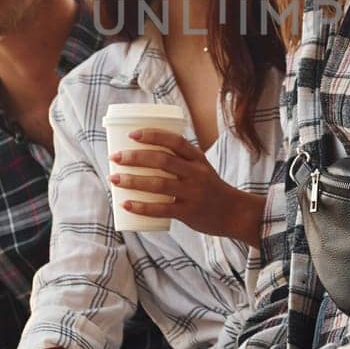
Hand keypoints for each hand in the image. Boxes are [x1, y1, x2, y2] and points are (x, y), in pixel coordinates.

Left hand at [110, 130, 261, 243]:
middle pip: (162, 160)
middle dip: (135, 157)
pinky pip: (161, 209)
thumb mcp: (201, 168)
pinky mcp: (188, 212)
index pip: (174, 141)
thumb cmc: (210, 188)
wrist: (235, 213)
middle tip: (115, 157)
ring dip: (133, 180)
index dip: (152, 135)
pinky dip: (142, 206)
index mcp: (198, 158)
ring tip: (114, 178)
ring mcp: (192, 193)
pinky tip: (126, 204)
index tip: (131, 134)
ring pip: (158, 184)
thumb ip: (179, 161)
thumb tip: (141, 156)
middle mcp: (196, 173)